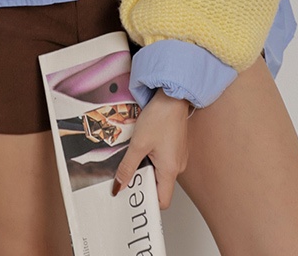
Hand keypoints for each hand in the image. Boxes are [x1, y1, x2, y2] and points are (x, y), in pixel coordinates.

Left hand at [112, 90, 189, 209]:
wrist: (173, 95)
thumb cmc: (161, 116)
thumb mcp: (138, 143)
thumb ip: (127, 167)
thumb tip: (119, 186)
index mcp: (170, 170)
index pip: (161, 201)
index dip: (147, 200)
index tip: (132, 194)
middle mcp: (178, 166)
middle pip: (159, 186)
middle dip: (142, 179)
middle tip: (128, 169)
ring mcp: (178, 156)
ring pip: (160, 171)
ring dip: (147, 166)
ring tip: (136, 151)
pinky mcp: (177, 147)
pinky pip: (164, 160)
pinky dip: (153, 156)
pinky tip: (145, 143)